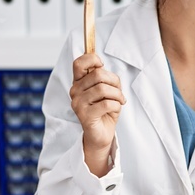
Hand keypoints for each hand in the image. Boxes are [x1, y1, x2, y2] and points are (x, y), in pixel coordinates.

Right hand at [69, 53, 125, 170]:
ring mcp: (78, 104)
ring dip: (117, 95)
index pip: (79, 63)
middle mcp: (75, 91)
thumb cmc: (105, 110)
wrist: (101, 134)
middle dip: (114, 82)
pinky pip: (106, 104)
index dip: (93, 59)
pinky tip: (115, 109)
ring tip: (119, 101)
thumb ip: (104, 77)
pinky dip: (116, 105)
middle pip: (97, 74)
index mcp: (78, 82)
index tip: (102, 67)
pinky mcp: (85, 116)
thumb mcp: (107, 89)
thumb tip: (101, 66)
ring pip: (103, 89)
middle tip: (119, 92)